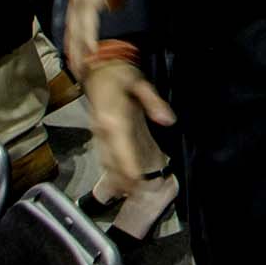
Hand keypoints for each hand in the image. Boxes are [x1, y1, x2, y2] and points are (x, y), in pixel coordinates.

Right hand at [84, 61, 176, 195]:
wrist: (97, 69)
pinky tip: (120, 179)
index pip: (121, 149)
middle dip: (123, 180)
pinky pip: (104, 155)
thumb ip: (154, 102)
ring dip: (116, 178)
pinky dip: (112, 168)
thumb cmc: (120, 76)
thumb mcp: (140, 83)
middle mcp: (103, 130)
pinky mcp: (99, 133)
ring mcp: (98, 133)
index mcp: (113, 120)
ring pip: (106, 161)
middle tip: (138, 195)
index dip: (129, 167)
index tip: (138, 182)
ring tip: (130, 193)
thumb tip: (168, 120)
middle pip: (112, 161)